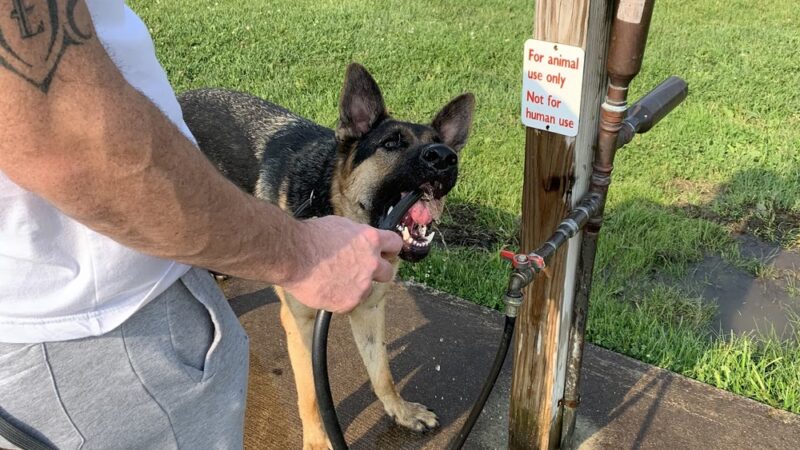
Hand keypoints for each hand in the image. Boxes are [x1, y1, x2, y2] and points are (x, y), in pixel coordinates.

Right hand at [282, 215, 402, 313]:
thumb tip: (360, 240)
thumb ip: (356, 236)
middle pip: (388, 272)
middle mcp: (371, 263)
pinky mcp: (349, 302)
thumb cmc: (310, 237)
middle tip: (360, 271)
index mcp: (371, 240)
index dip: (389, 250)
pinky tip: (326, 289)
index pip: (395, 244)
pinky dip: (340, 299)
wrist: (292, 255)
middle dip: (377, 272)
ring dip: (356, 286)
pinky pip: (349, 303)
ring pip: (367, 290)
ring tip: (335, 280)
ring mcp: (362, 285)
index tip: (386, 253)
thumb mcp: (340, 225)